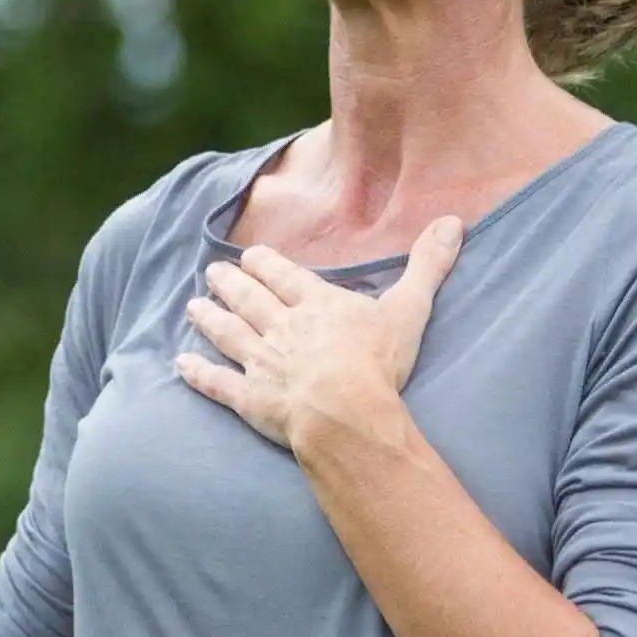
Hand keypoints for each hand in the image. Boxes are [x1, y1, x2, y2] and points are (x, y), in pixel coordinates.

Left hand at [177, 217, 464, 449]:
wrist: (345, 414)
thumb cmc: (378, 364)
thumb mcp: (410, 309)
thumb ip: (428, 265)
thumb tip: (455, 221)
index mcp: (316, 304)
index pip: (284, 276)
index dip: (265, 264)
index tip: (249, 256)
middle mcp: (282, 327)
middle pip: (250, 300)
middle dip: (230, 283)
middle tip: (211, 272)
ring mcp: (262, 363)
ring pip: (229, 334)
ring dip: (210, 319)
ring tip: (193, 306)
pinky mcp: (251, 400)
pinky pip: (219, 383)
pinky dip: (199, 373)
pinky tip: (182, 364)